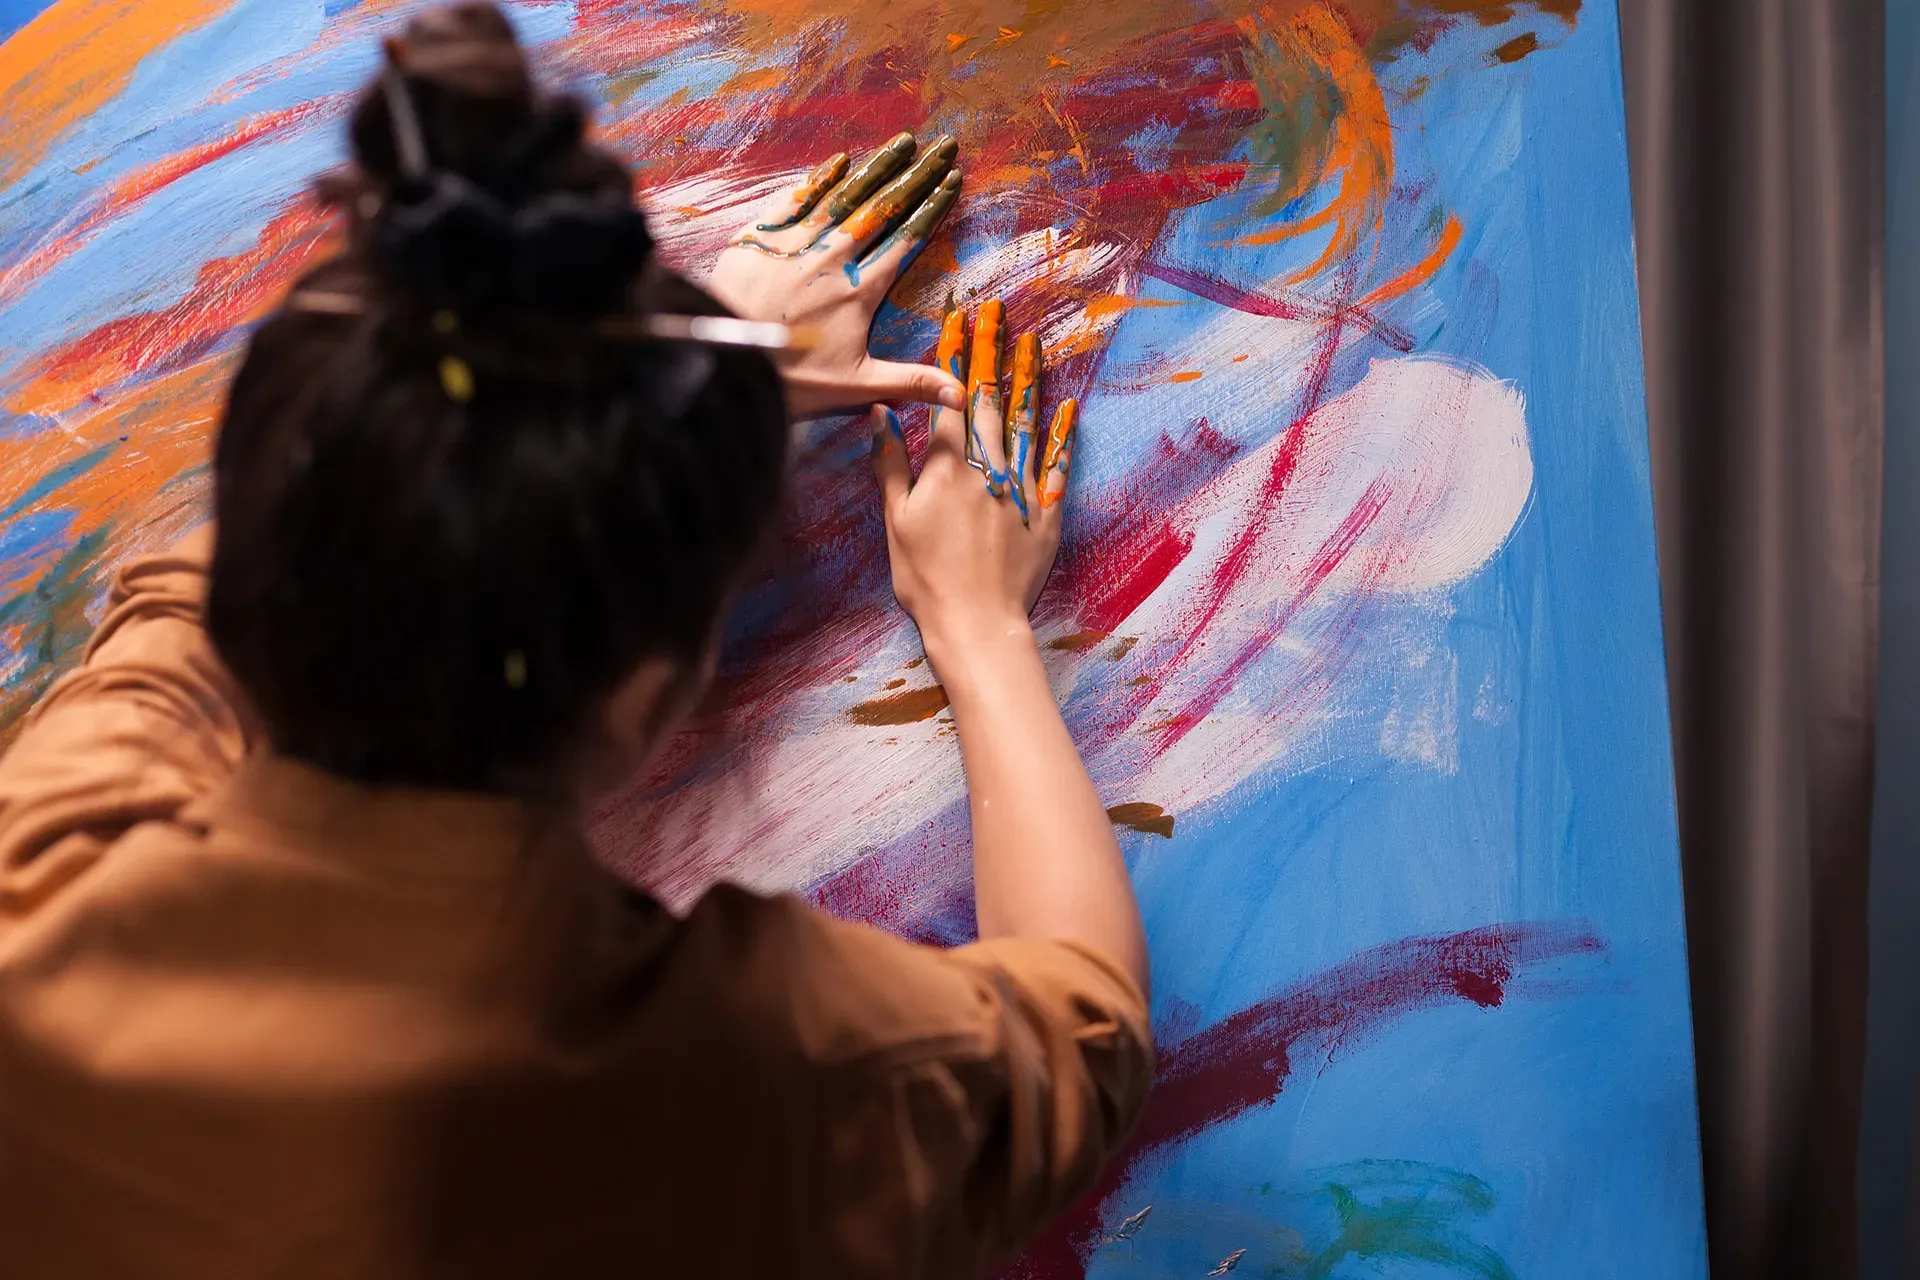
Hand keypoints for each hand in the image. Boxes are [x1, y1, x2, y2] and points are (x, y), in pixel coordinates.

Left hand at [708, 132, 965, 418]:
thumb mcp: (857, 385)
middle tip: (942, 147)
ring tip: (904, 142)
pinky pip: (796, 198)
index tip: (952, 181)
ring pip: (845, 195)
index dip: (931, 209)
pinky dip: (820, 177)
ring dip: (877, 166)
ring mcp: (798, 243)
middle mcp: (834, 258)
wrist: (727, 361)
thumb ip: (912, 381)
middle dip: (916, 176)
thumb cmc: (792, 378)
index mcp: (860, 290)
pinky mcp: (761, 237)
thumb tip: (962, 396)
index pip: (906, 240)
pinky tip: (840, 159)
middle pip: (883, 208)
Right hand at [870, 299, 1077, 663]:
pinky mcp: (1044, 513)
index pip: (949, 397)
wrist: (975, 623)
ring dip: (1028, 379)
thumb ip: (890, 464)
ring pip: (1026, 422)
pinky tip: (1068, 407)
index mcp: (947, 467)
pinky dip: (1060, 435)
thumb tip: (881, 415)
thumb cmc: (925, 578)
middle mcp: (987, 468)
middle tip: (997, 311)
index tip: (957, 317)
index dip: (953, 355)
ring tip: (1033, 342)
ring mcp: (1020, 488)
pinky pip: (1055, 466)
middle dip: (991, 351)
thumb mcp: (894, 521)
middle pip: (990, 399)